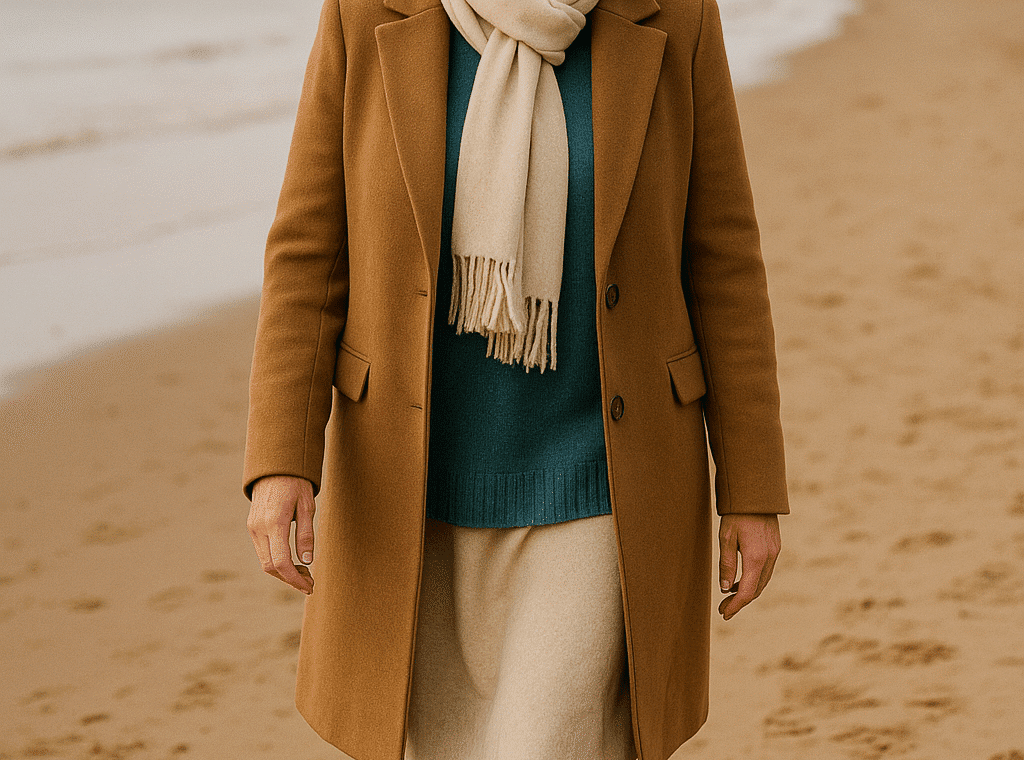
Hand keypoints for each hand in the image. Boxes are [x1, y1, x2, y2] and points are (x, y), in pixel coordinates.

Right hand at [247, 475, 315, 594]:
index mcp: (275, 522)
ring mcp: (253, 528)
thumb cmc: (296, 484)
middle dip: (290, 579)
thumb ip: (306, 534)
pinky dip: (277, 561)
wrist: (275, 466)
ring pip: (265, 562)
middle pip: (271, 567)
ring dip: (284, 572)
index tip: (309, 586)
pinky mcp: (252, 527)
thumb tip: (307, 561)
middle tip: (310, 582)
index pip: (281, 562)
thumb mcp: (308, 506)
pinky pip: (263, 551)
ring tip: (305, 573)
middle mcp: (259, 528)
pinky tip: (293, 561)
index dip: (295, 579)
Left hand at [717, 513, 780, 619]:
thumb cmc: (736, 513)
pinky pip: (766, 571)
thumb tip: (726, 588)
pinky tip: (741, 580)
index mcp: (756, 557)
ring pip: (763, 581)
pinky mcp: (775, 546)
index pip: (746, 591)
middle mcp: (769, 557)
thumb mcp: (725, 538)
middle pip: (756, 590)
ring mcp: (775, 552)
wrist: (756, 492)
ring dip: (747, 592)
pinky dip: (754, 580)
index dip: (735, 606)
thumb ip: (726, 564)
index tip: (724, 614)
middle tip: (723, 608)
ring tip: (729, 597)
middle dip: (740, 602)